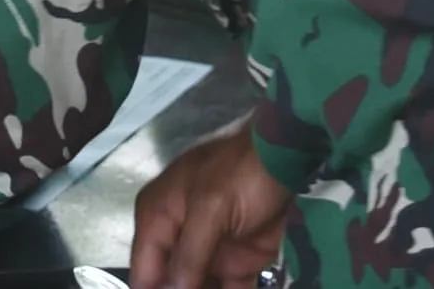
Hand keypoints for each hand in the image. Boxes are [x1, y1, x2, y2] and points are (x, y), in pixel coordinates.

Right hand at [130, 127, 292, 288]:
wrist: (289, 156)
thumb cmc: (243, 173)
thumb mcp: (210, 208)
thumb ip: (189, 254)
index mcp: (159, 217)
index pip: (145, 270)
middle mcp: (179, 236)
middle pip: (171, 282)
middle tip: (206, 287)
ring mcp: (209, 249)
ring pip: (199, 287)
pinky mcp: (239, 261)